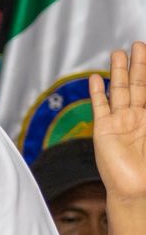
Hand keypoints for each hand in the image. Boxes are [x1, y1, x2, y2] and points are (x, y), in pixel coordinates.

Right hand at [91, 41, 145, 201]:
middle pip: (137, 84)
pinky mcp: (103, 130)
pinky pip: (99, 107)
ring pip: (119, 90)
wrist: (135, 189)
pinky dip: (97, 92)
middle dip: (138, 64)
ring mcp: (118, 122)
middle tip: (139, 44)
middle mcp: (136, 117)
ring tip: (118, 53)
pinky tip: (94, 78)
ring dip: (118, 71)